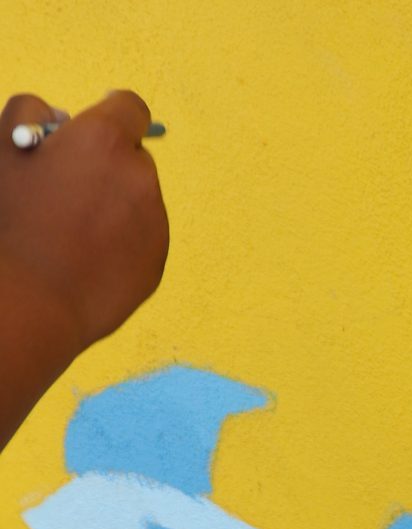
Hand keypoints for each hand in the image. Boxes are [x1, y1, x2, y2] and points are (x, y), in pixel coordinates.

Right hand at [0, 90, 167, 367]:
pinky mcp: (156, 263)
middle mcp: (140, 177)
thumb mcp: (7, 146)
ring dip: (117, 204)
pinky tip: (89, 256)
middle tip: (72, 187)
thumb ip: (32, 111)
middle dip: (109, 165)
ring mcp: (154, 224)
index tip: (98, 127)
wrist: (32, 297)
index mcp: (105, 140)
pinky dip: (123, 241)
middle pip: (134, 157)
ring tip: (76, 229)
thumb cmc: (14, 218)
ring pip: (140, 200)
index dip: (112, 113)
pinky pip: (143, 239)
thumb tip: (62, 118)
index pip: (130, 107)